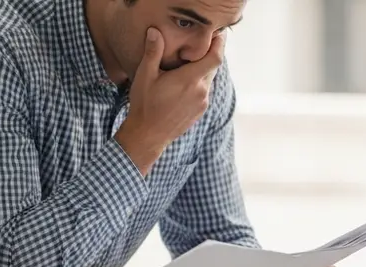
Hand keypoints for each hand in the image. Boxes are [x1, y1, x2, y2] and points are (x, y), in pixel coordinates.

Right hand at [116, 28, 225, 174]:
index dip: (220, 44)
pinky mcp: (200, 110)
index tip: (219, 33)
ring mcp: (202, 102)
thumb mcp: (145, 76)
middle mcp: (201, 91)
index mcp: (189, 80)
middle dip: (209, 53)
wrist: (148, 135)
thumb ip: (153, 52)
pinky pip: (204, 90)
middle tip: (203, 41)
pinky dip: (199, 81)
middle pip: (213, 67)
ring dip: (203, 69)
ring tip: (190, 60)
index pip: (215, 58)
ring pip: (209, 79)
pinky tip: (185, 80)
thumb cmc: (145, 105)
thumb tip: (155, 31)